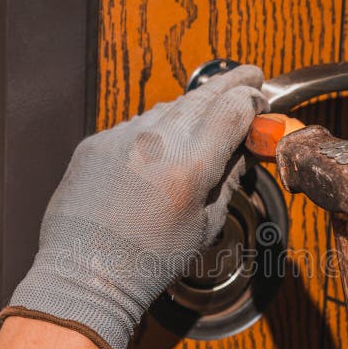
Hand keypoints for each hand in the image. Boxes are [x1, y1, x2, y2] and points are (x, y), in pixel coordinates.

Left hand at [1, 65, 268, 348]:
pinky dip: (156, 128)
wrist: (87, 272)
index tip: (260, 100)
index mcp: (189, 165)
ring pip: (169, 107)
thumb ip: (227, 181)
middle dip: (231, 83)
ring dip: (192, 107)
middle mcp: (155, 141)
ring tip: (207, 115)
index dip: (252, 100)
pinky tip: (163, 146)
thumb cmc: (148, 260)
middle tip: (248, 76)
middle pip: (203, 95)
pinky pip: (136, 124)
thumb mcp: (204, 226)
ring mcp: (122, 137)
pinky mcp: (97, 142)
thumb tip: (241, 152)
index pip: (233, 109)